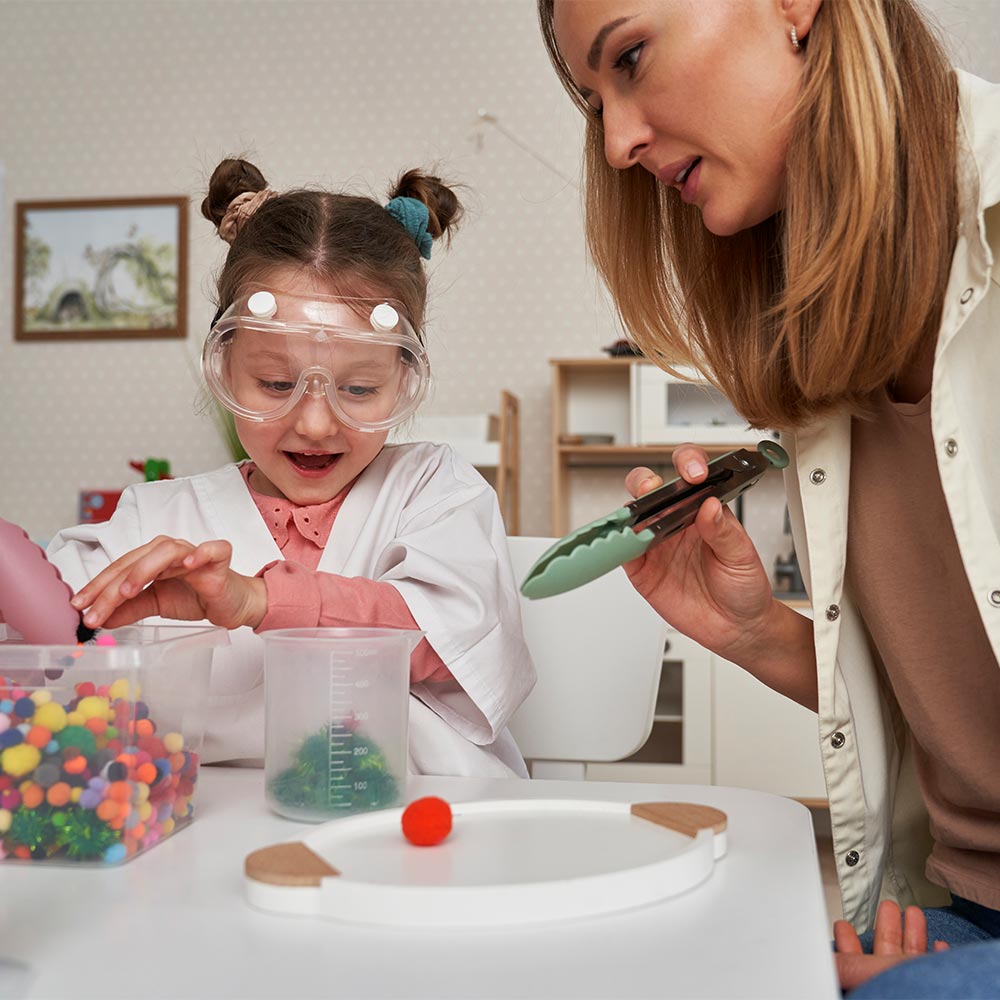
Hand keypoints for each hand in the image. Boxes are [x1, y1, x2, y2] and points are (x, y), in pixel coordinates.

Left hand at [69, 536, 266, 630]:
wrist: (232, 605)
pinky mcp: (219, 559)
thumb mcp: (156, 605)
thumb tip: (99, 619)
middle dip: (110, 586)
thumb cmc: (196, 596)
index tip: (78, 607)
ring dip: (143, 570)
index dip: (97, 586)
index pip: (120, 568)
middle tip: (95, 610)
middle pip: (135, 560)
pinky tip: (188, 563)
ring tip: (126, 592)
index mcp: (152, 558)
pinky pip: (212, 549)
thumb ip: (129, 609)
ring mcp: (195, 552)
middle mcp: (170, 550)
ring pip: (165, 551)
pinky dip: (199, 553)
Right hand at [621, 444, 776, 662]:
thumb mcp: (742, 557)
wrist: (736, 628)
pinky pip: (622, 552)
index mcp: (703, 510)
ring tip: (637, 516)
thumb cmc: (743, 587)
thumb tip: (711, 505)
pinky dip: (617, 545)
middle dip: (645, 480)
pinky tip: (623, 543)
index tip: (694, 472)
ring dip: (629, 511)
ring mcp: (656, 544)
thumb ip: (725, 531)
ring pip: (632, 516)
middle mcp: (675, 521)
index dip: (688, 464)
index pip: (690, 476)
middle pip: (651, 487)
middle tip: (653, 488)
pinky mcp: (642, 569)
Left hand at [834, 900, 948, 992]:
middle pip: (885, 956)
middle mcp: (892, 986)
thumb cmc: (905, 989)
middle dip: (886, 928)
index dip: (847, 943)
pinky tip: (939, 946)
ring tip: (913, 913)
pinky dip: (938, 958)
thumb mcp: (862, 970)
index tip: (843, 924)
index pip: (853, 965)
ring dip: (913, 935)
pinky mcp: (941, 987)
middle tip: (887, 906)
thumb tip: (819, 954)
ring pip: (911, 959)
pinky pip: (938, 972)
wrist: (942, 994)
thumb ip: (842, 962)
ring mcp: (914, 986)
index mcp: (869, 983)